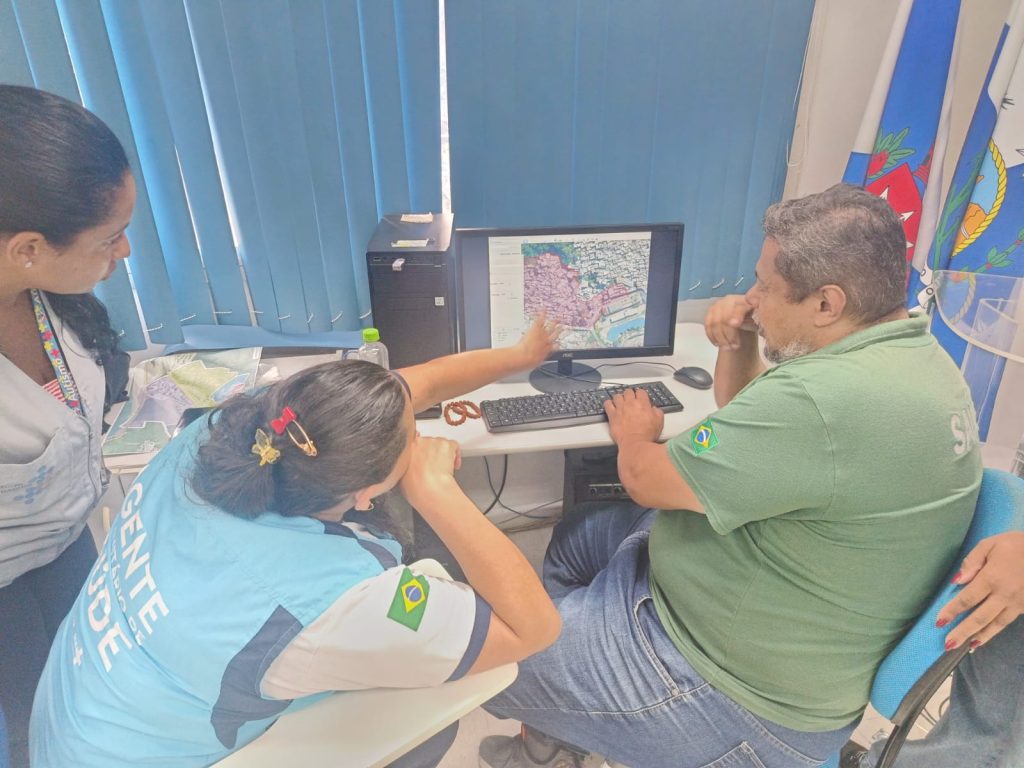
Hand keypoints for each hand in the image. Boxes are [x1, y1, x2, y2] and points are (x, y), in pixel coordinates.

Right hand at [399, 435, 460, 506]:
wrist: (430, 488)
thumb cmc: (417, 487)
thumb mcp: (401, 476)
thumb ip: (406, 466)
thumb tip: (410, 468)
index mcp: (406, 448)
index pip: (414, 443)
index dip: (421, 452)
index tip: (423, 459)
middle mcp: (419, 441)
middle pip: (428, 443)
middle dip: (432, 453)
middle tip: (435, 466)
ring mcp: (433, 441)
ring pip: (441, 443)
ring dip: (443, 454)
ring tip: (444, 468)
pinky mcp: (446, 444)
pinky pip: (454, 445)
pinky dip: (456, 454)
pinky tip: (454, 465)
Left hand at [512, 311, 560, 368]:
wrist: (524, 356)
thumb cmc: (528, 361)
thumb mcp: (534, 363)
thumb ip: (535, 361)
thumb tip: (531, 364)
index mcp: (547, 350)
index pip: (554, 346)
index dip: (557, 344)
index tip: (559, 343)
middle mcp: (546, 342)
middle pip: (555, 335)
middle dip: (559, 331)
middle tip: (563, 327)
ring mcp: (542, 334)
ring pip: (550, 327)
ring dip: (554, 322)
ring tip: (558, 318)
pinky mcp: (536, 329)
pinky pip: (540, 320)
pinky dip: (542, 314)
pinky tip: (544, 310)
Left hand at [603, 387, 663, 445]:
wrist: (635, 443)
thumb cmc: (646, 434)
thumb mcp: (659, 422)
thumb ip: (657, 412)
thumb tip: (654, 409)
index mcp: (643, 403)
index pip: (640, 391)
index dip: (640, 394)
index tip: (640, 398)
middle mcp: (630, 403)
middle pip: (628, 391)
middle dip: (629, 395)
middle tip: (630, 400)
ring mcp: (620, 408)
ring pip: (617, 396)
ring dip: (619, 398)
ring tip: (620, 403)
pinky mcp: (612, 415)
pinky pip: (607, 404)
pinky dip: (608, 404)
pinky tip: (611, 407)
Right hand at [704, 294, 756, 350]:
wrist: (745, 316)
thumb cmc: (754, 320)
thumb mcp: (761, 321)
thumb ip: (761, 324)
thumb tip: (764, 331)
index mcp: (745, 300)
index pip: (739, 308)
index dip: (736, 316)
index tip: (735, 325)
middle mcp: (730, 300)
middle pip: (724, 318)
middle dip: (728, 335)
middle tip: (735, 347)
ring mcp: (718, 305)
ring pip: (714, 323)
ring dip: (720, 338)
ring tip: (728, 348)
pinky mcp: (710, 312)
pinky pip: (707, 325)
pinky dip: (712, 336)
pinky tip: (718, 344)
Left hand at [938, 531, 1023, 650]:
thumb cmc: (1016, 545)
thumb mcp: (989, 544)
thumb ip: (971, 562)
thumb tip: (957, 581)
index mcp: (992, 578)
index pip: (967, 599)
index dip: (952, 611)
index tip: (939, 622)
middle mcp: (1004, 595)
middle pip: (980, 618)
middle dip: (963, 632)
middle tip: (948, 645)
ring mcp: (1017, 603)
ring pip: (996, 625)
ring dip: (980, 637)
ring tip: (966, 647)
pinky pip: (1007, 621)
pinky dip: (995, 631)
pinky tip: (985, 636)